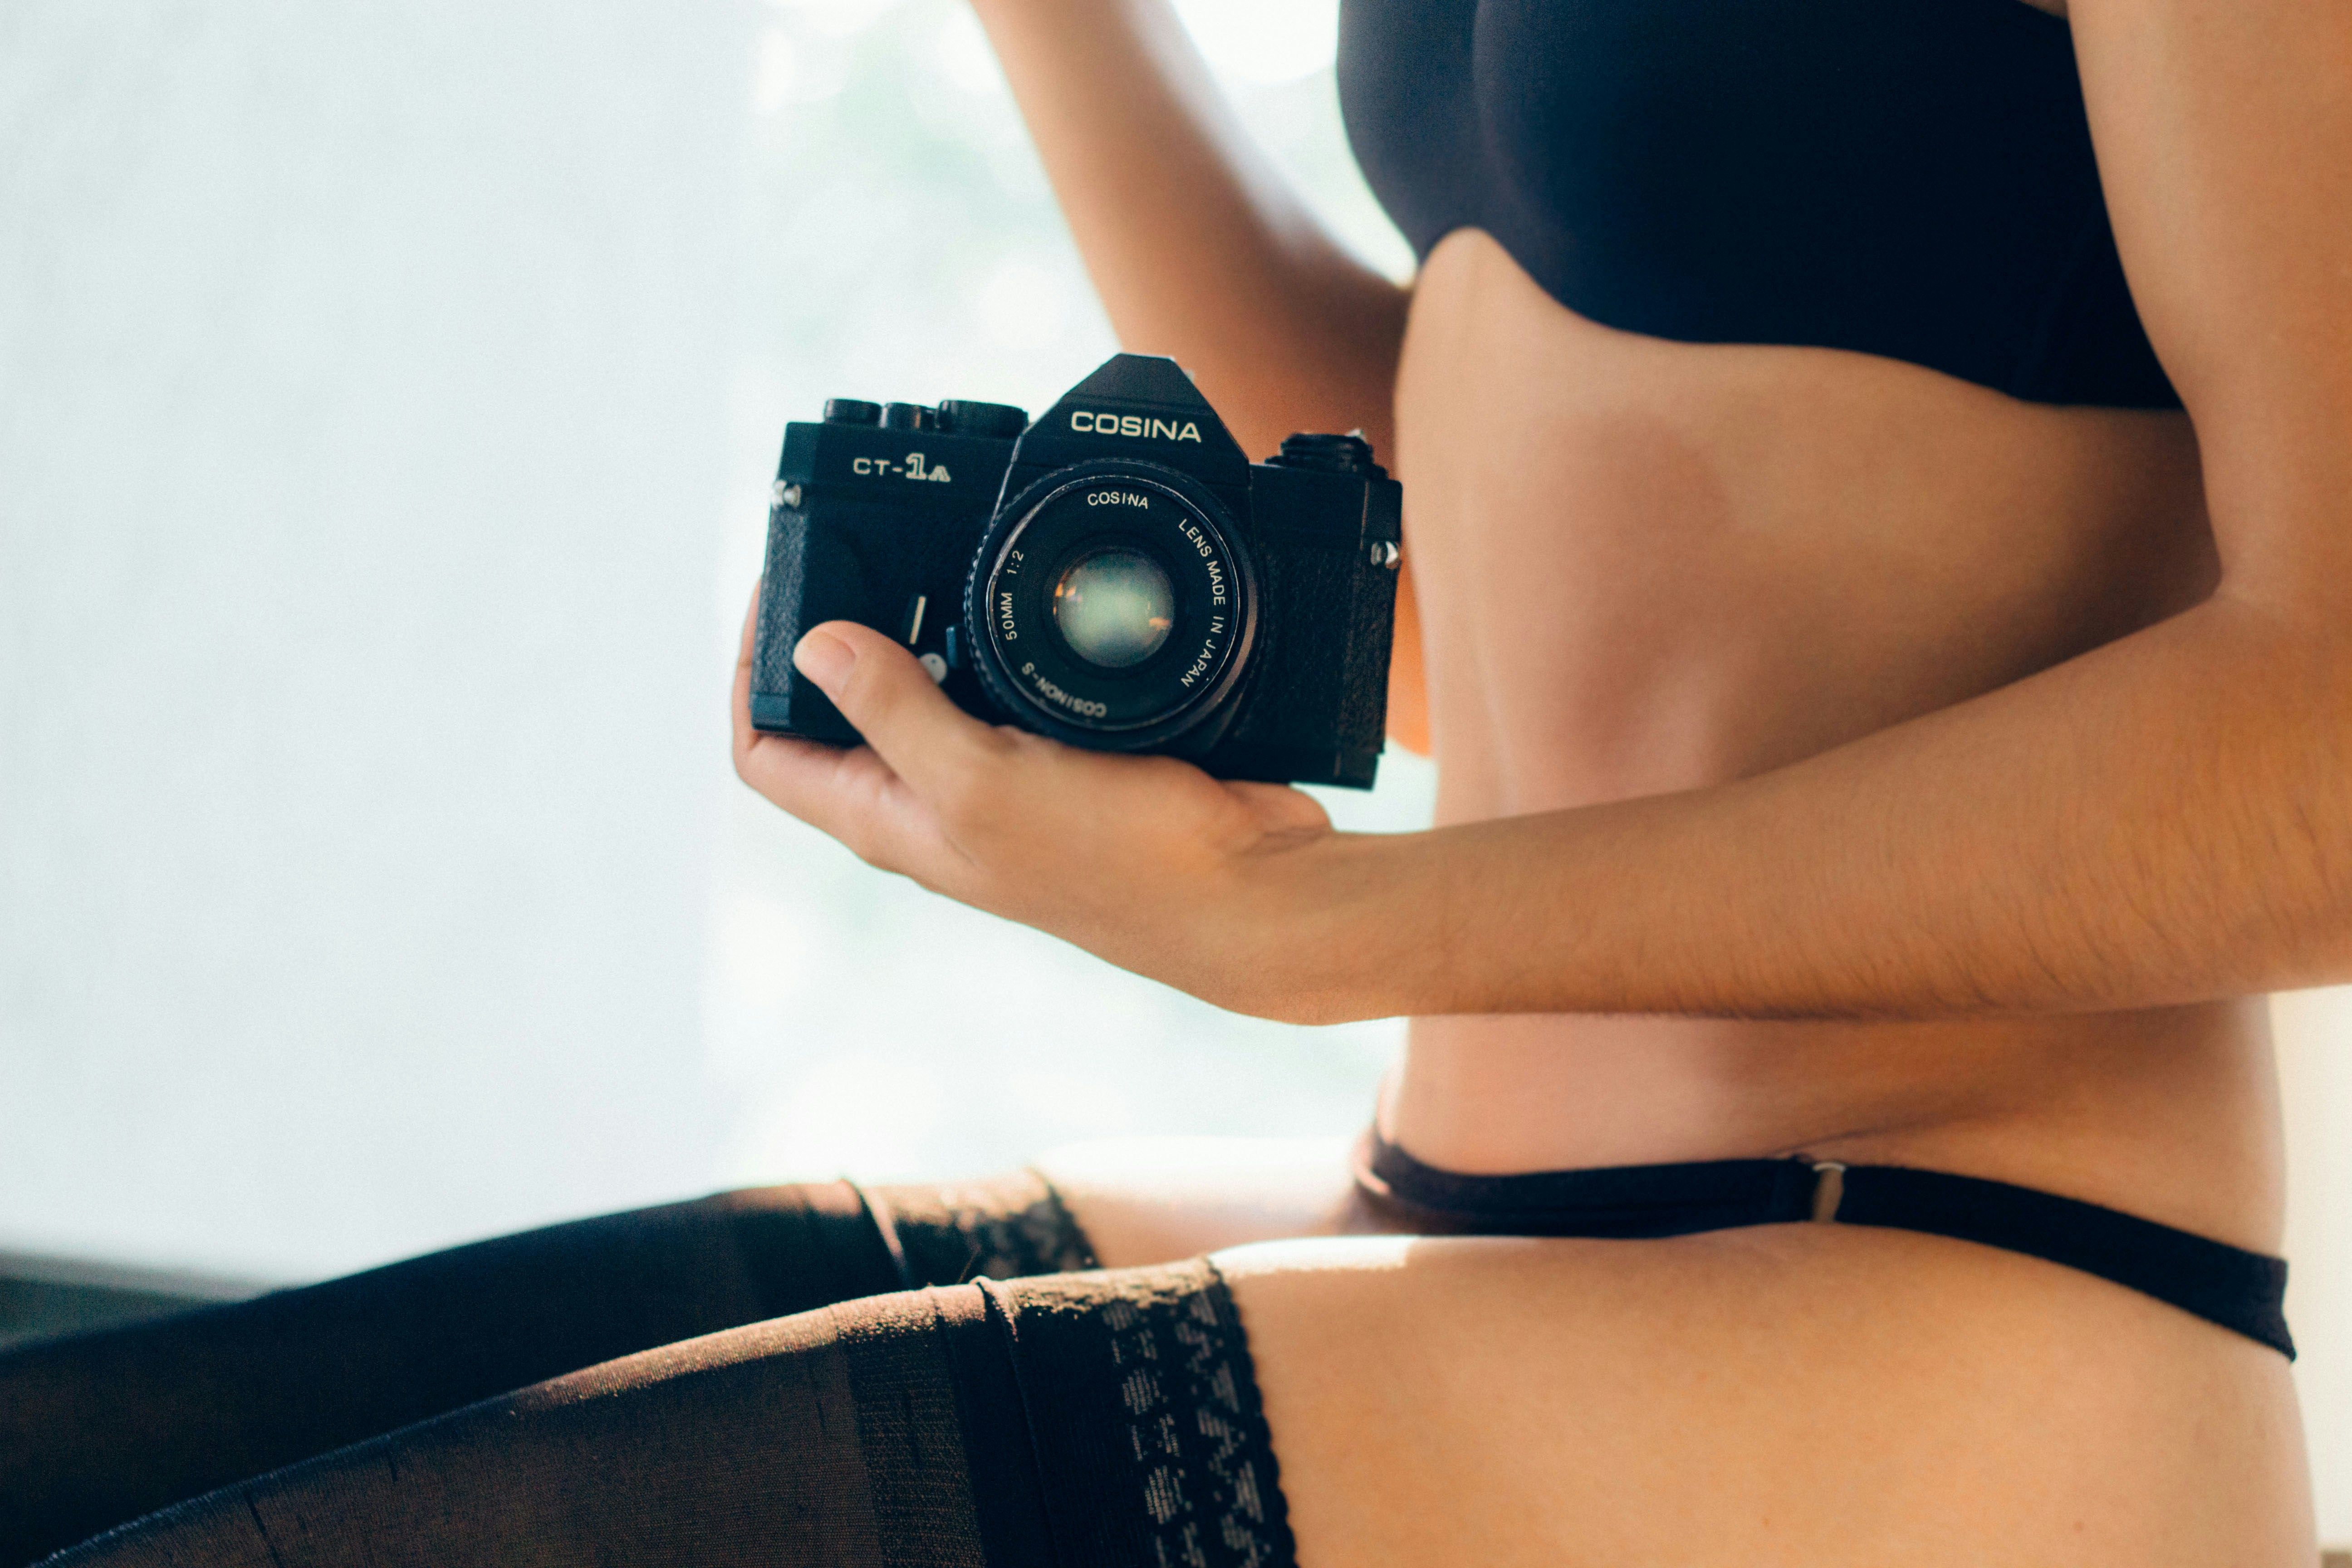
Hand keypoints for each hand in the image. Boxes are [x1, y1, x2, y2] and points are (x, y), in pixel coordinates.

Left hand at [730, 590, 1342, 1018]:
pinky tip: (1024, 598)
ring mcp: (997, 784)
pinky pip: (1007, 687)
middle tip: (857, 547)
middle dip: (834, 630)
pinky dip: (1001, 639)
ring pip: (928, 691)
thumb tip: (813, 643)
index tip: (779, 586)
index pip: (767, 752)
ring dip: (921, 626)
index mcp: (888, 821)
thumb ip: (896, 713)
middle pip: (841, 713)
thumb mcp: (983, 781)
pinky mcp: (1062, 759)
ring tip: (934, 555)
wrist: (1244, 892)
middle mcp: (930, 806)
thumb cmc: (1118, 864)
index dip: (751, 672)